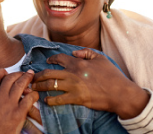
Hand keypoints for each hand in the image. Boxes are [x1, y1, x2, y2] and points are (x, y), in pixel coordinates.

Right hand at [0, 69, 39, 133]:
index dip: (2, 71)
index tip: (6, 72)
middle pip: (10, 78)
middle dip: (18, 73)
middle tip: (22, 73)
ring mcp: (10, 104)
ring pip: (21, 85)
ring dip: (27, 78)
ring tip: (30, 76)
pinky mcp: (19, 113)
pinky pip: (29, 99)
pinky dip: (33, 94)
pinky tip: (34, 94)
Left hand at [31, 49, 148, 118]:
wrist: (120, 93)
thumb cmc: (112, 75)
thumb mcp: (100, 58)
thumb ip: (86, 52)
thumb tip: (74, 53)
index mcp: (78, 63)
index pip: (59, 59)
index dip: (51, 60)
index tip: (47, 62)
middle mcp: (72, 73)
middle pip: (49, 73)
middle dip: (38, 75)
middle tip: (32, 78)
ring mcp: (73, 86)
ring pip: (51, 85)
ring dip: (40, 87)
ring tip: (33, 89)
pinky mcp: (76, 98)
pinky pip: (59, 99)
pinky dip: (50, 100)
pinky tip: (46, 100)